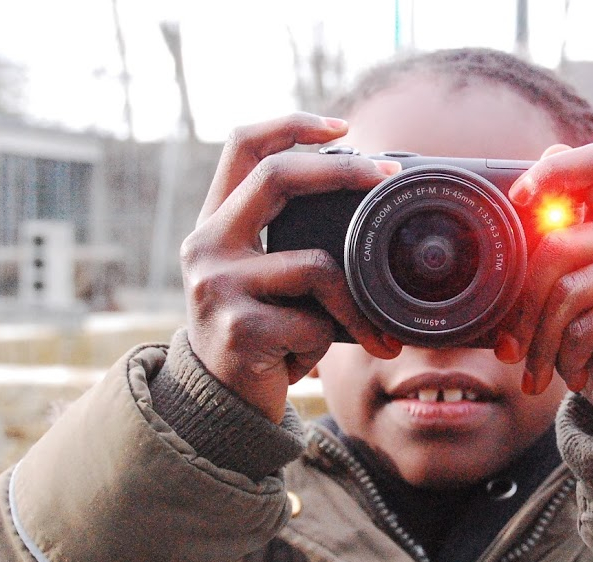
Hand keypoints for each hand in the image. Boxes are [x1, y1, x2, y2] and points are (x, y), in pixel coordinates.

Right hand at [180, 113, 401, 421]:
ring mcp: (217, 285)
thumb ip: (292, 239)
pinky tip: (300, 359)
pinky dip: (323, 343)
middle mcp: (205, 244)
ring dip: (350, 305)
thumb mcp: (265, 277)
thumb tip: (367, 200)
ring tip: (351, 334)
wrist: (220, 404)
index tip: (344, 125)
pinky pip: (314, 322)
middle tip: (387, 174)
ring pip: (317, 266)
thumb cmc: (259, 333)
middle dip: (342, 169)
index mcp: (216, 222)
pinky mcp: (237, 328)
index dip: (292, 125)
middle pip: (276, 176)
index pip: (243, 146)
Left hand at [497, 143, 592, 434]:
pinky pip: (587, 325)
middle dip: (524, 308)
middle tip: (513, 350)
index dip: (555, 171)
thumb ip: (547, 263)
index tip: (519, 197)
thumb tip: (496, 269)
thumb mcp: (568, 294)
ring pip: (568, 291)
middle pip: (558, 247)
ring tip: (543, 369)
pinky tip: (578, 372)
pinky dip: (569, 356)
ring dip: (543, 343)